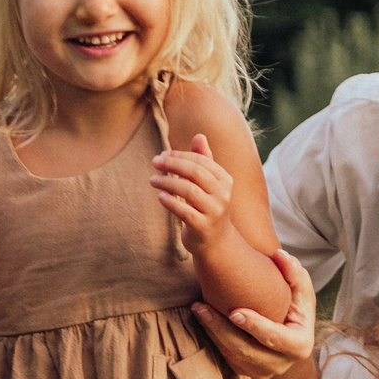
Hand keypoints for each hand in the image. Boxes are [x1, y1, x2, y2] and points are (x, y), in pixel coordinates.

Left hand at [150, 133, 236, 248]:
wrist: (216, 242)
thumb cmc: (209, 207)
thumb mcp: (210, 184)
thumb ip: (204, 160)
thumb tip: (199, 135)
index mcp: (225, 180)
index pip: (201, 161)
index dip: (180, 155)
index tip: (162, 154)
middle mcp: (223, 195)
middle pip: (195, 173)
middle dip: (172, 164)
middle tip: (154, 162)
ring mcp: (214, 211)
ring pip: (188, 190)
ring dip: (167, 182)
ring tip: (152, 180)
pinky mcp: (202, 227)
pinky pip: (183, 211)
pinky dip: (170, 202)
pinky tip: (160, 196)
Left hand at [189, 249, 317, 378]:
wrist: (290, 334)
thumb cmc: (295, 306)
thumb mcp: (300, 290)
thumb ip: (294, 273)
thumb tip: (280, 255)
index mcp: (300, 346)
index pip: (276, 338)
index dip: (256, 326)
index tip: (234, 311)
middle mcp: (282, 364)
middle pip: (247, 350)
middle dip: (222, 329)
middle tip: (202, 307)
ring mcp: (263, 372)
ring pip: (233, 356)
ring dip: (213, 332)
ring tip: (198, 309)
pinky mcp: (247, 372)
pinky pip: (227, 358)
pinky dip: (214, 338)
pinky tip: (202, 318)